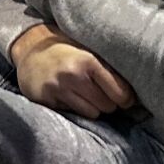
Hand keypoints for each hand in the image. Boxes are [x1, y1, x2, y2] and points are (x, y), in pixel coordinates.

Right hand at [11, 27, 134, 118]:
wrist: (29, 48)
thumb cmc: (65, 50)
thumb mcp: (87, 50)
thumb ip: (107, 68)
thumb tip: (135, 95)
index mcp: (88, 60)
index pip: (120, 93)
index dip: (125, 99)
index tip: (124, 99)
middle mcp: (73, 75)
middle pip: (107, 106)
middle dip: (107, 103)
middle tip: (101, 95)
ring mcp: (58, 88)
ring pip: (91, 113)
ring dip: (92, 109)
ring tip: (85, 97)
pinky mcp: (46, 99)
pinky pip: (72, 114)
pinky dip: (75, 110)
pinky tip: (69, 98)